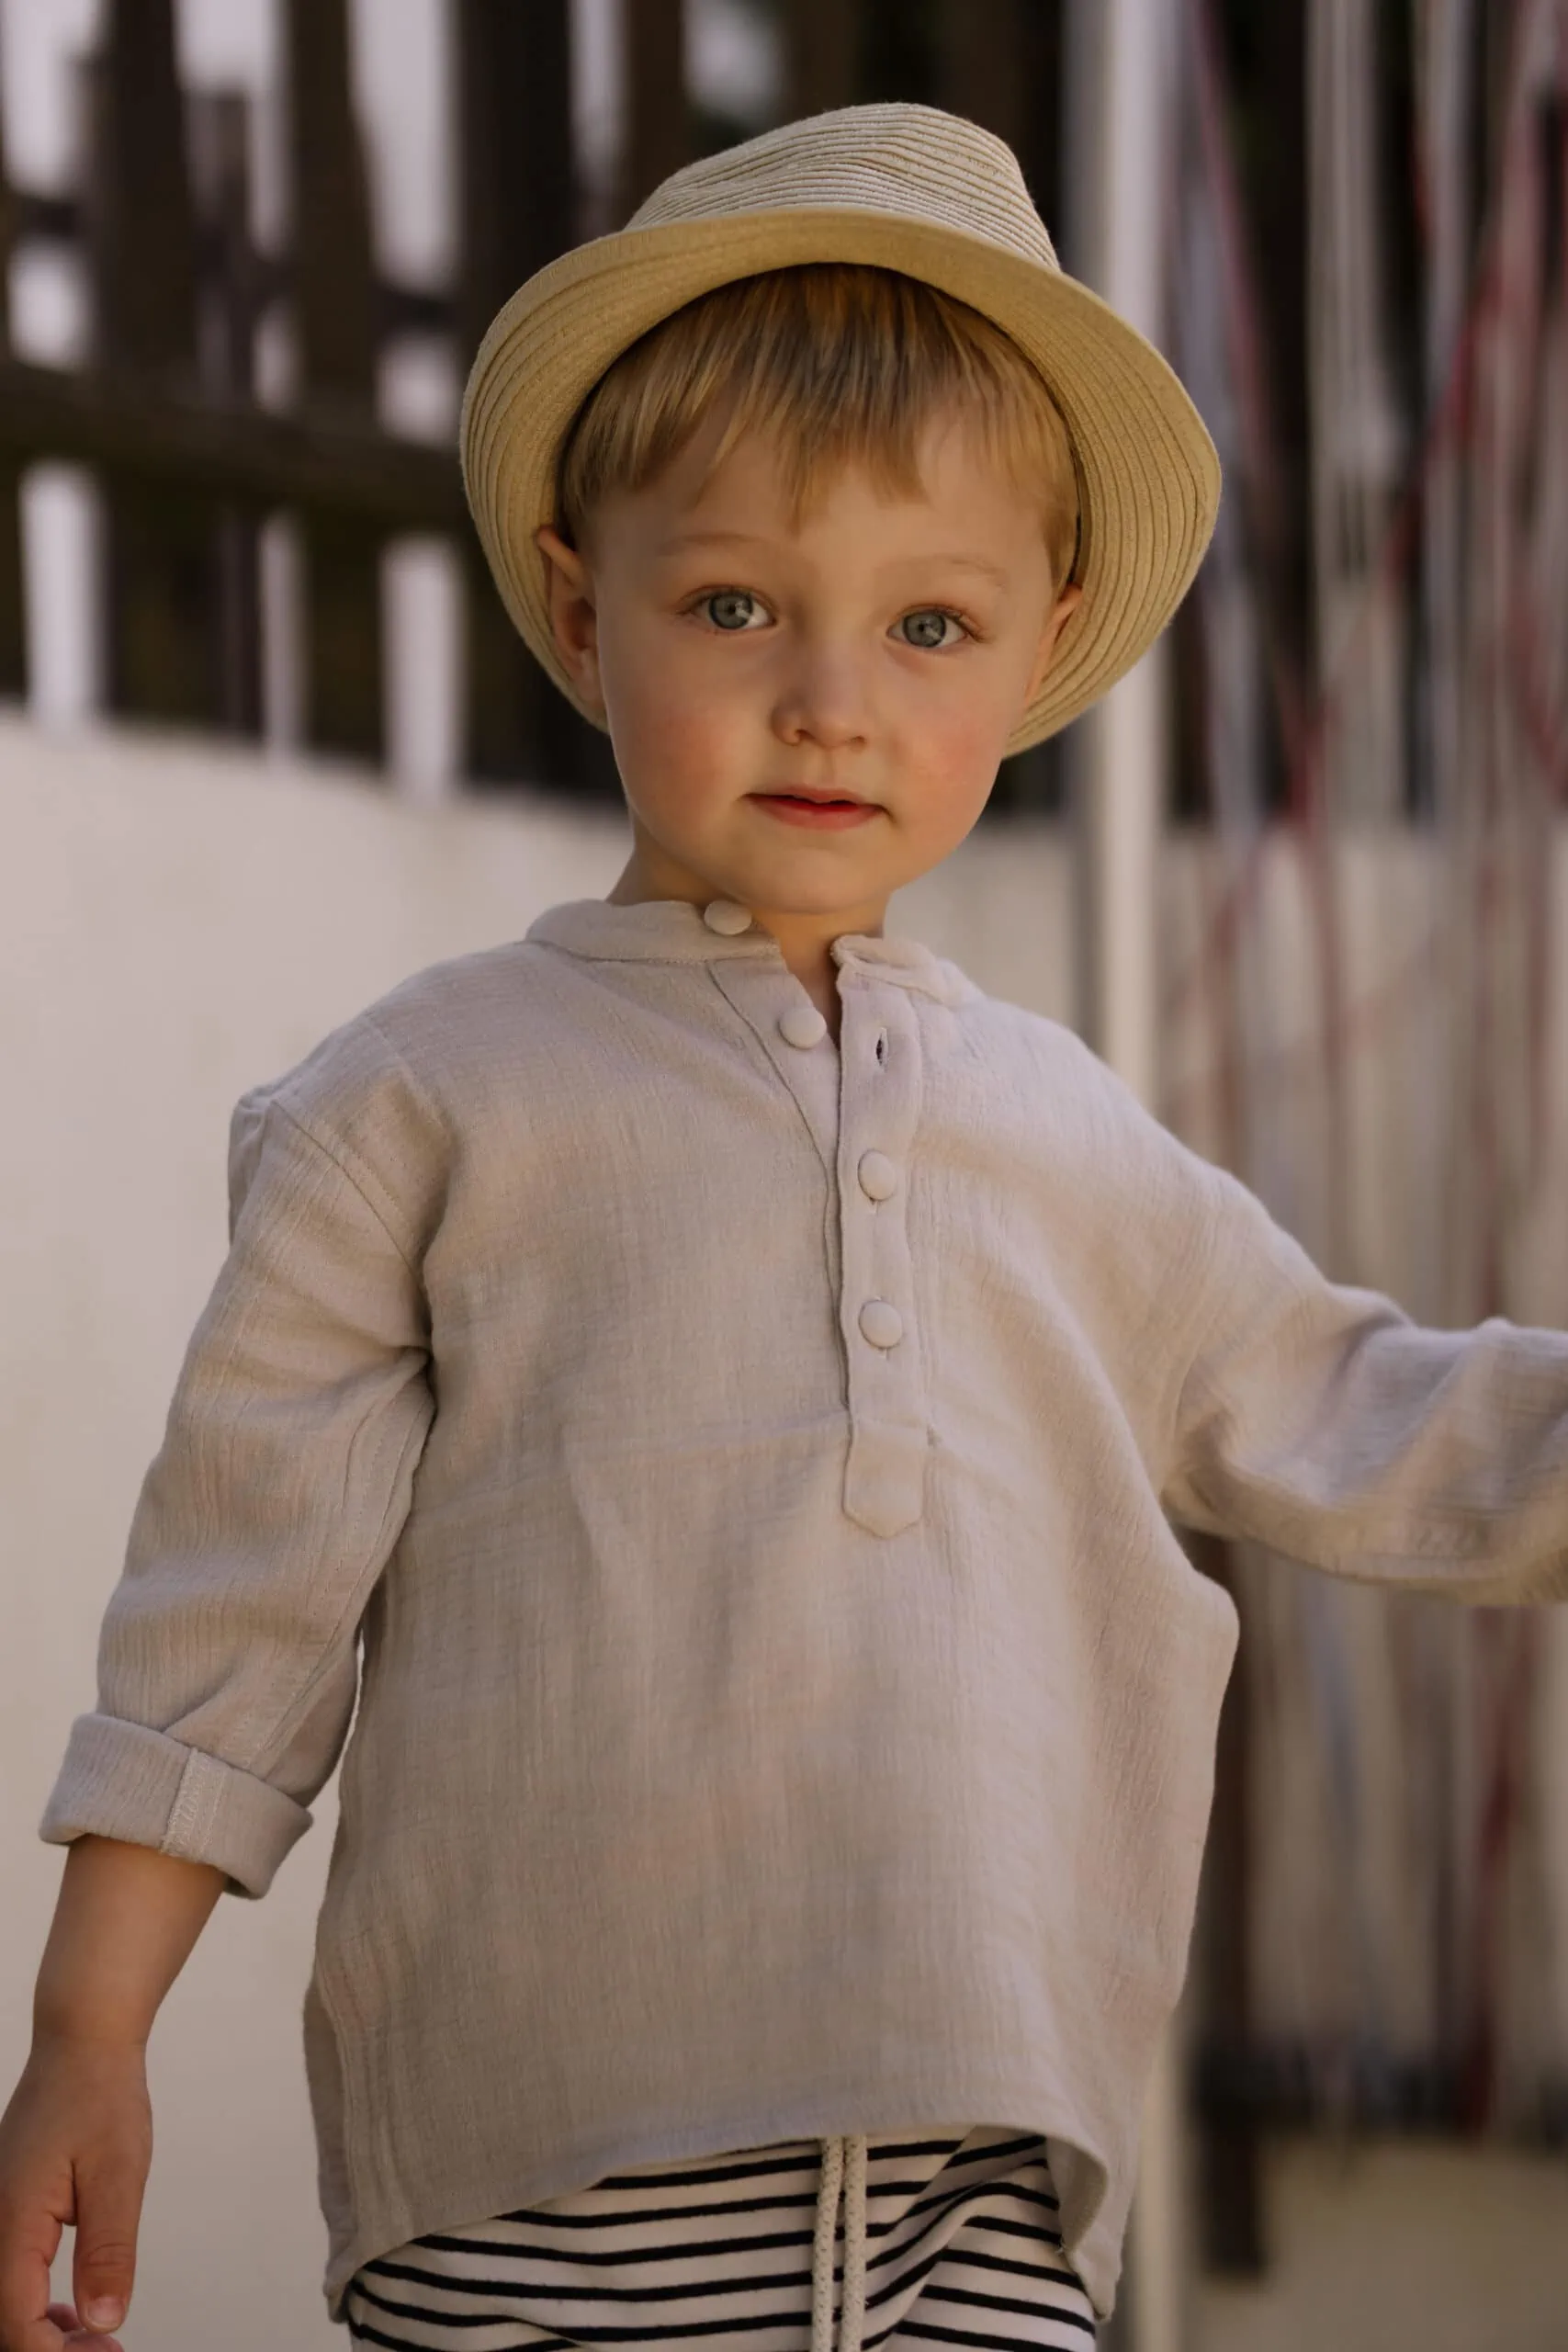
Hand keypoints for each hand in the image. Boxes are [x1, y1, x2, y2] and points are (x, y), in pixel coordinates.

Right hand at [0, 2036, 150, 2351]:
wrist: (81, 2043)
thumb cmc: (101, 2097)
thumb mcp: (119, 2175)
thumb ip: (109, 2251)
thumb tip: (104, 2322)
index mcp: (12, 2224)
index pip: (17, 2322)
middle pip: (6, 2320)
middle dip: (50, 2350)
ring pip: (6, 2302)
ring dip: (42, 2334)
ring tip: (93, 2342)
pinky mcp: (6, 2212)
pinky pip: (9, 2275)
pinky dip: (36, 2305)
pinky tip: (72, 2313)